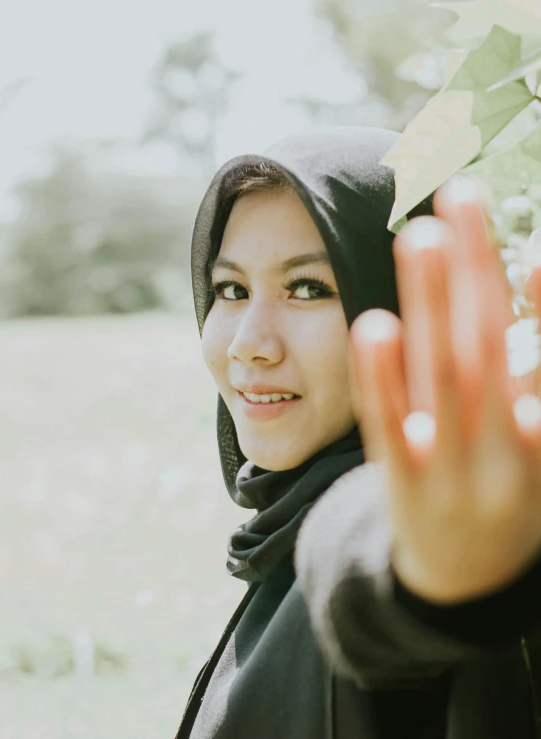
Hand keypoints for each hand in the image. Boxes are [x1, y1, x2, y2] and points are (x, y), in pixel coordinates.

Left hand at [348, 175, 540, 603]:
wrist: (463, 586)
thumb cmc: (509, 503)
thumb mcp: (535, 456)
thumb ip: (532, 382)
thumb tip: (526, 313)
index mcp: (539, 443)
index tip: (533, 250)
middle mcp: (503, 452)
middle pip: (487, 347)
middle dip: (474, 269)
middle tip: (459, 193)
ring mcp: (449, 470)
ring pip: (441, 377)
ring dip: (431, 303)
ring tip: (420, 234)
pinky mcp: (402, 485)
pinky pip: (389, 427)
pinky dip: (383, 378)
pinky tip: (374, 324)